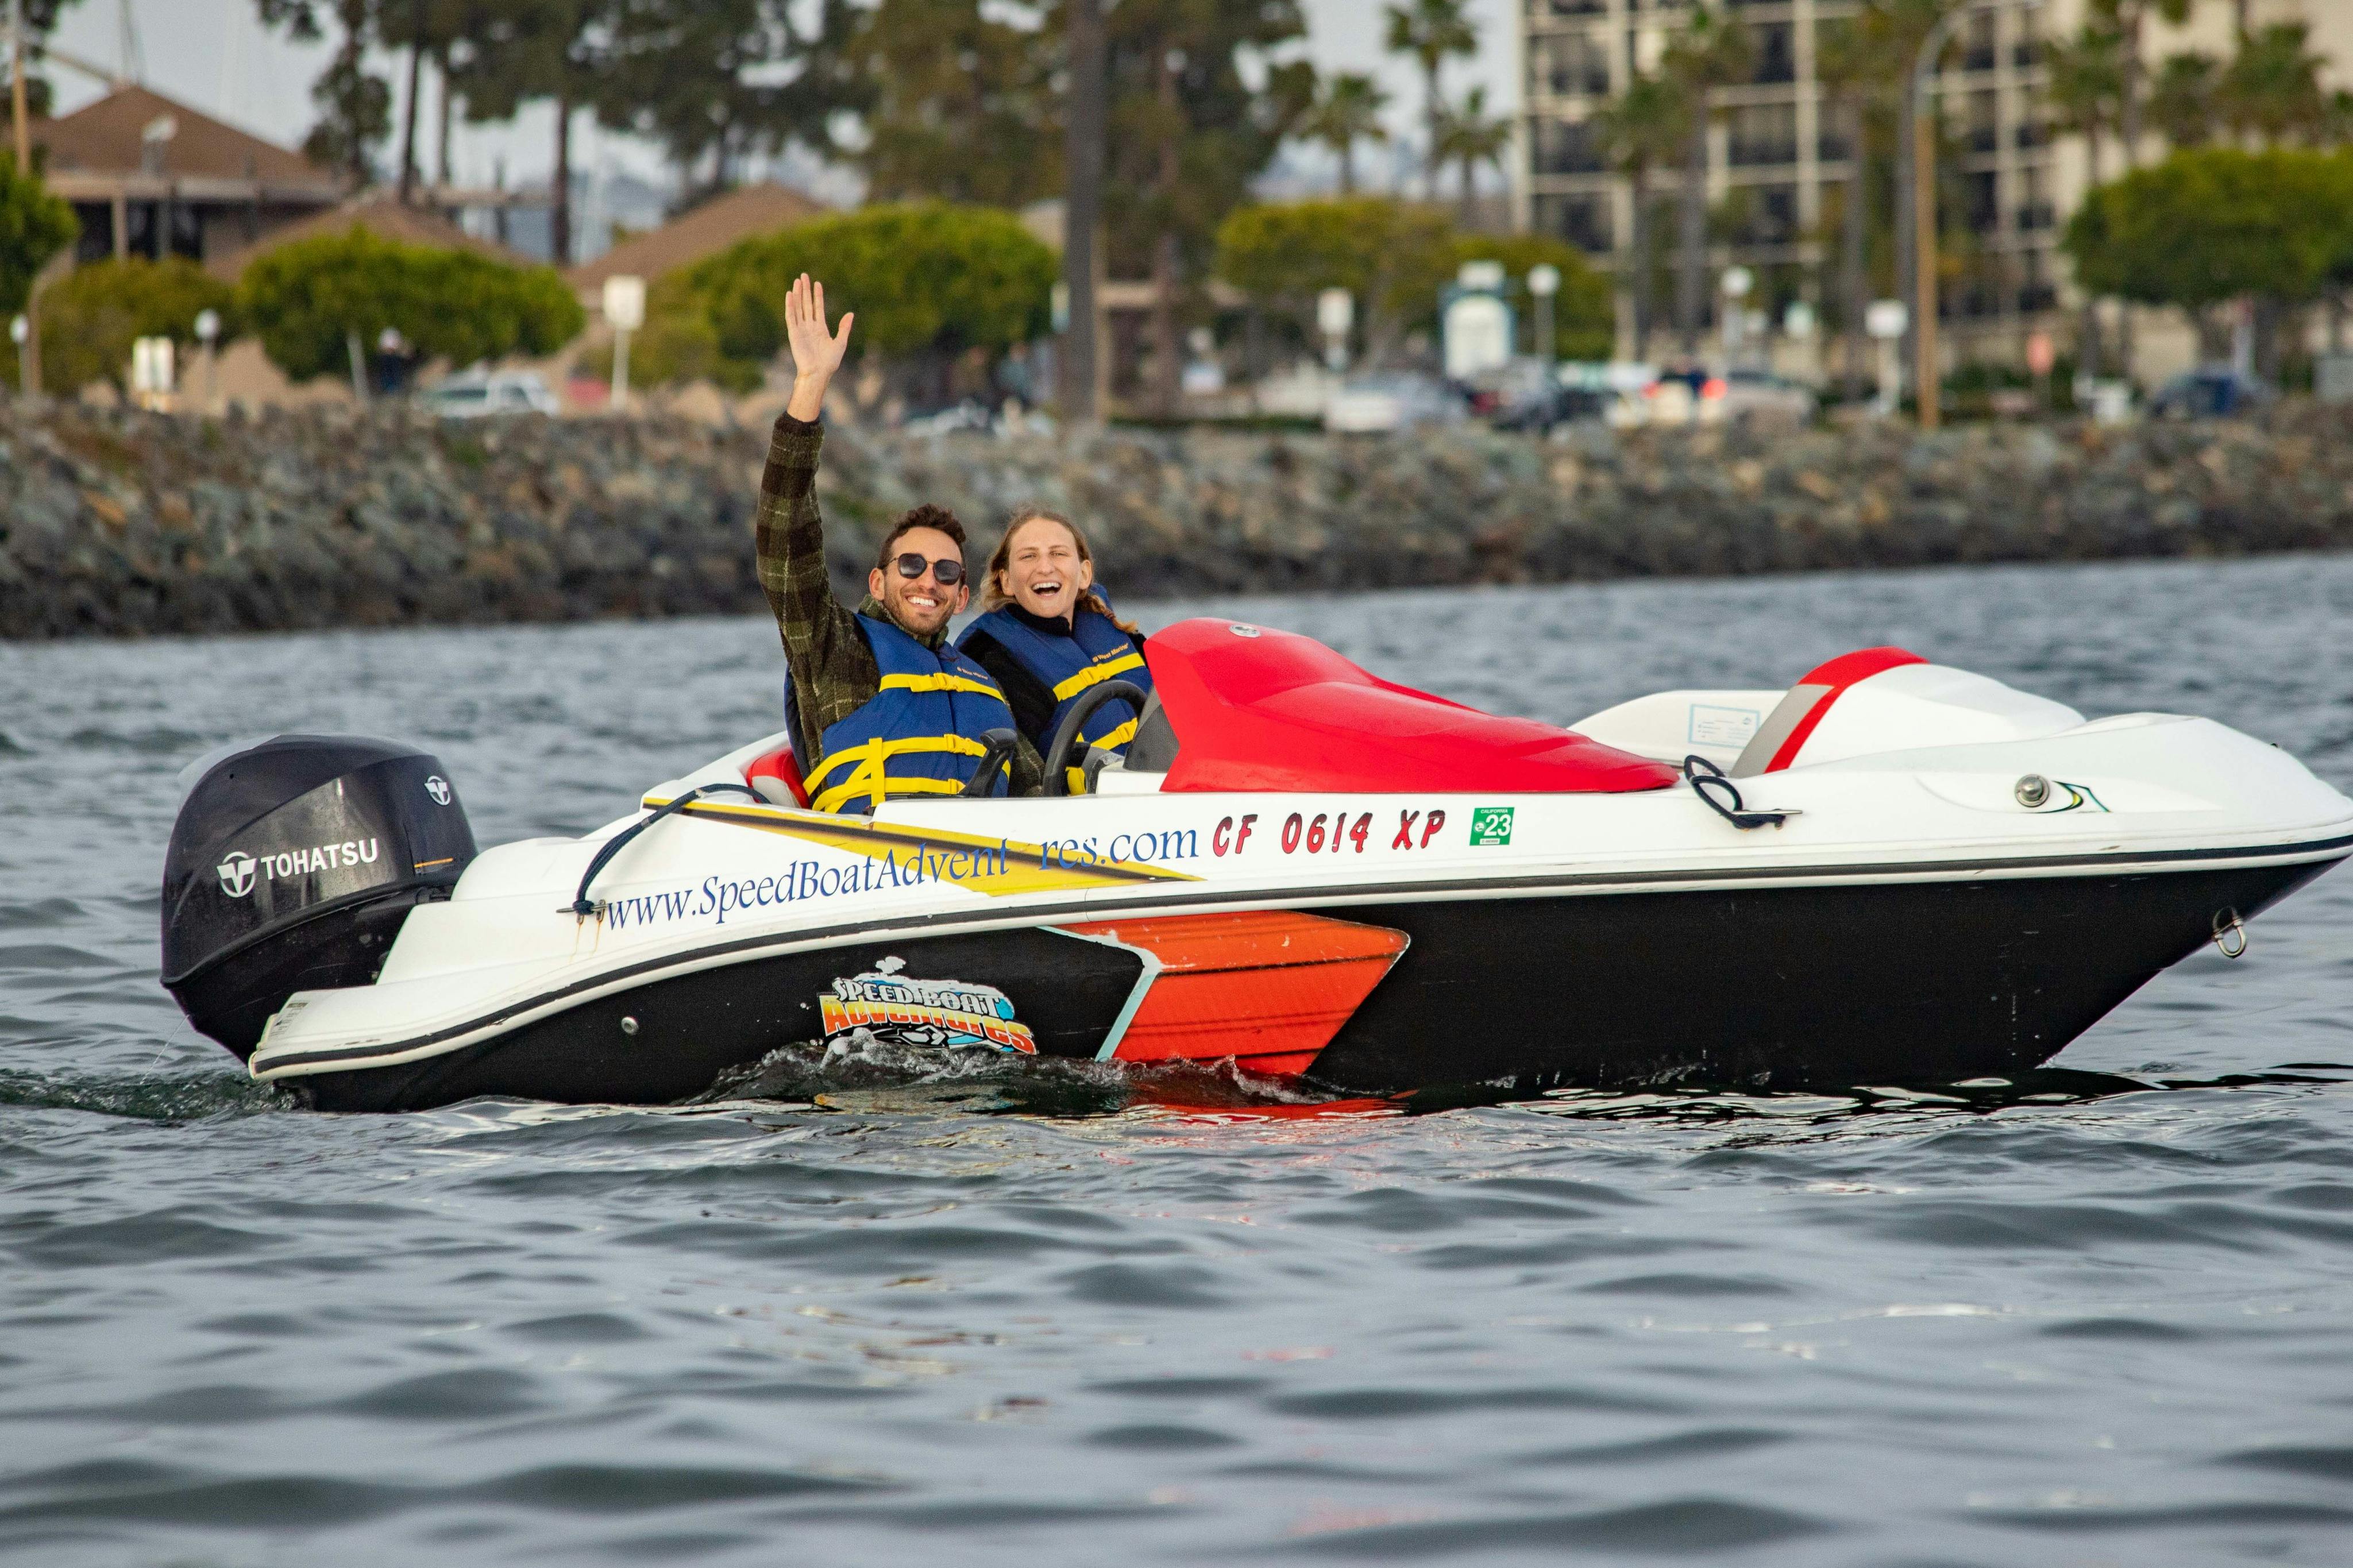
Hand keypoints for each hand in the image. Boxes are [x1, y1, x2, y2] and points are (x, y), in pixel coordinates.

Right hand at [784, 274, 853, 420]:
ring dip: (797, 294)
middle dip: (805, 290)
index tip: (817, 283)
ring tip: (797, 281)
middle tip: (804, 276)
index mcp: (820, 328)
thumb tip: (850, 314)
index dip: (817, 295)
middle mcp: (809, 326)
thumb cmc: (829, 362)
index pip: (818, 307)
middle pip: (807, 304)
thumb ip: (844, 328)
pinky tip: (790, 294)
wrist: (818, 373)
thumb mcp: (840, 343)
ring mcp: (801, 329)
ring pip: (799, 307)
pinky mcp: (794, 333)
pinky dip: (790, 305)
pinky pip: (791, 316)